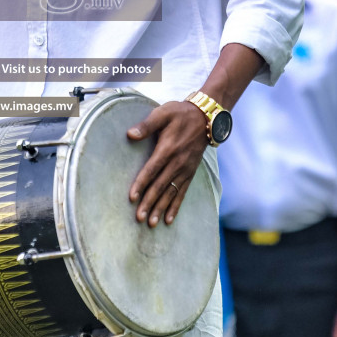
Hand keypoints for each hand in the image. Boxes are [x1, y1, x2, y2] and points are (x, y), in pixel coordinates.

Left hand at [126, 101, 206, 226]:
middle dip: (149, 203)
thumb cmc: (180, 114)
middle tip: (139, 218)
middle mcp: (177, 163)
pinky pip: (182, 193)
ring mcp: (185, 170)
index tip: (132, 198)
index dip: (141, 184)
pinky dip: (175, 207)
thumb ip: (147, 125)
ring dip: (161, 209)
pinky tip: (169, 219)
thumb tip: (130, 134)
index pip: (152, 170)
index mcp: (168, 149)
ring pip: (171, 193)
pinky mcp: (190, 173)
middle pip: (160, 186)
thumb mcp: (162, 113)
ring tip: (151, 223)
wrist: (206, 118)